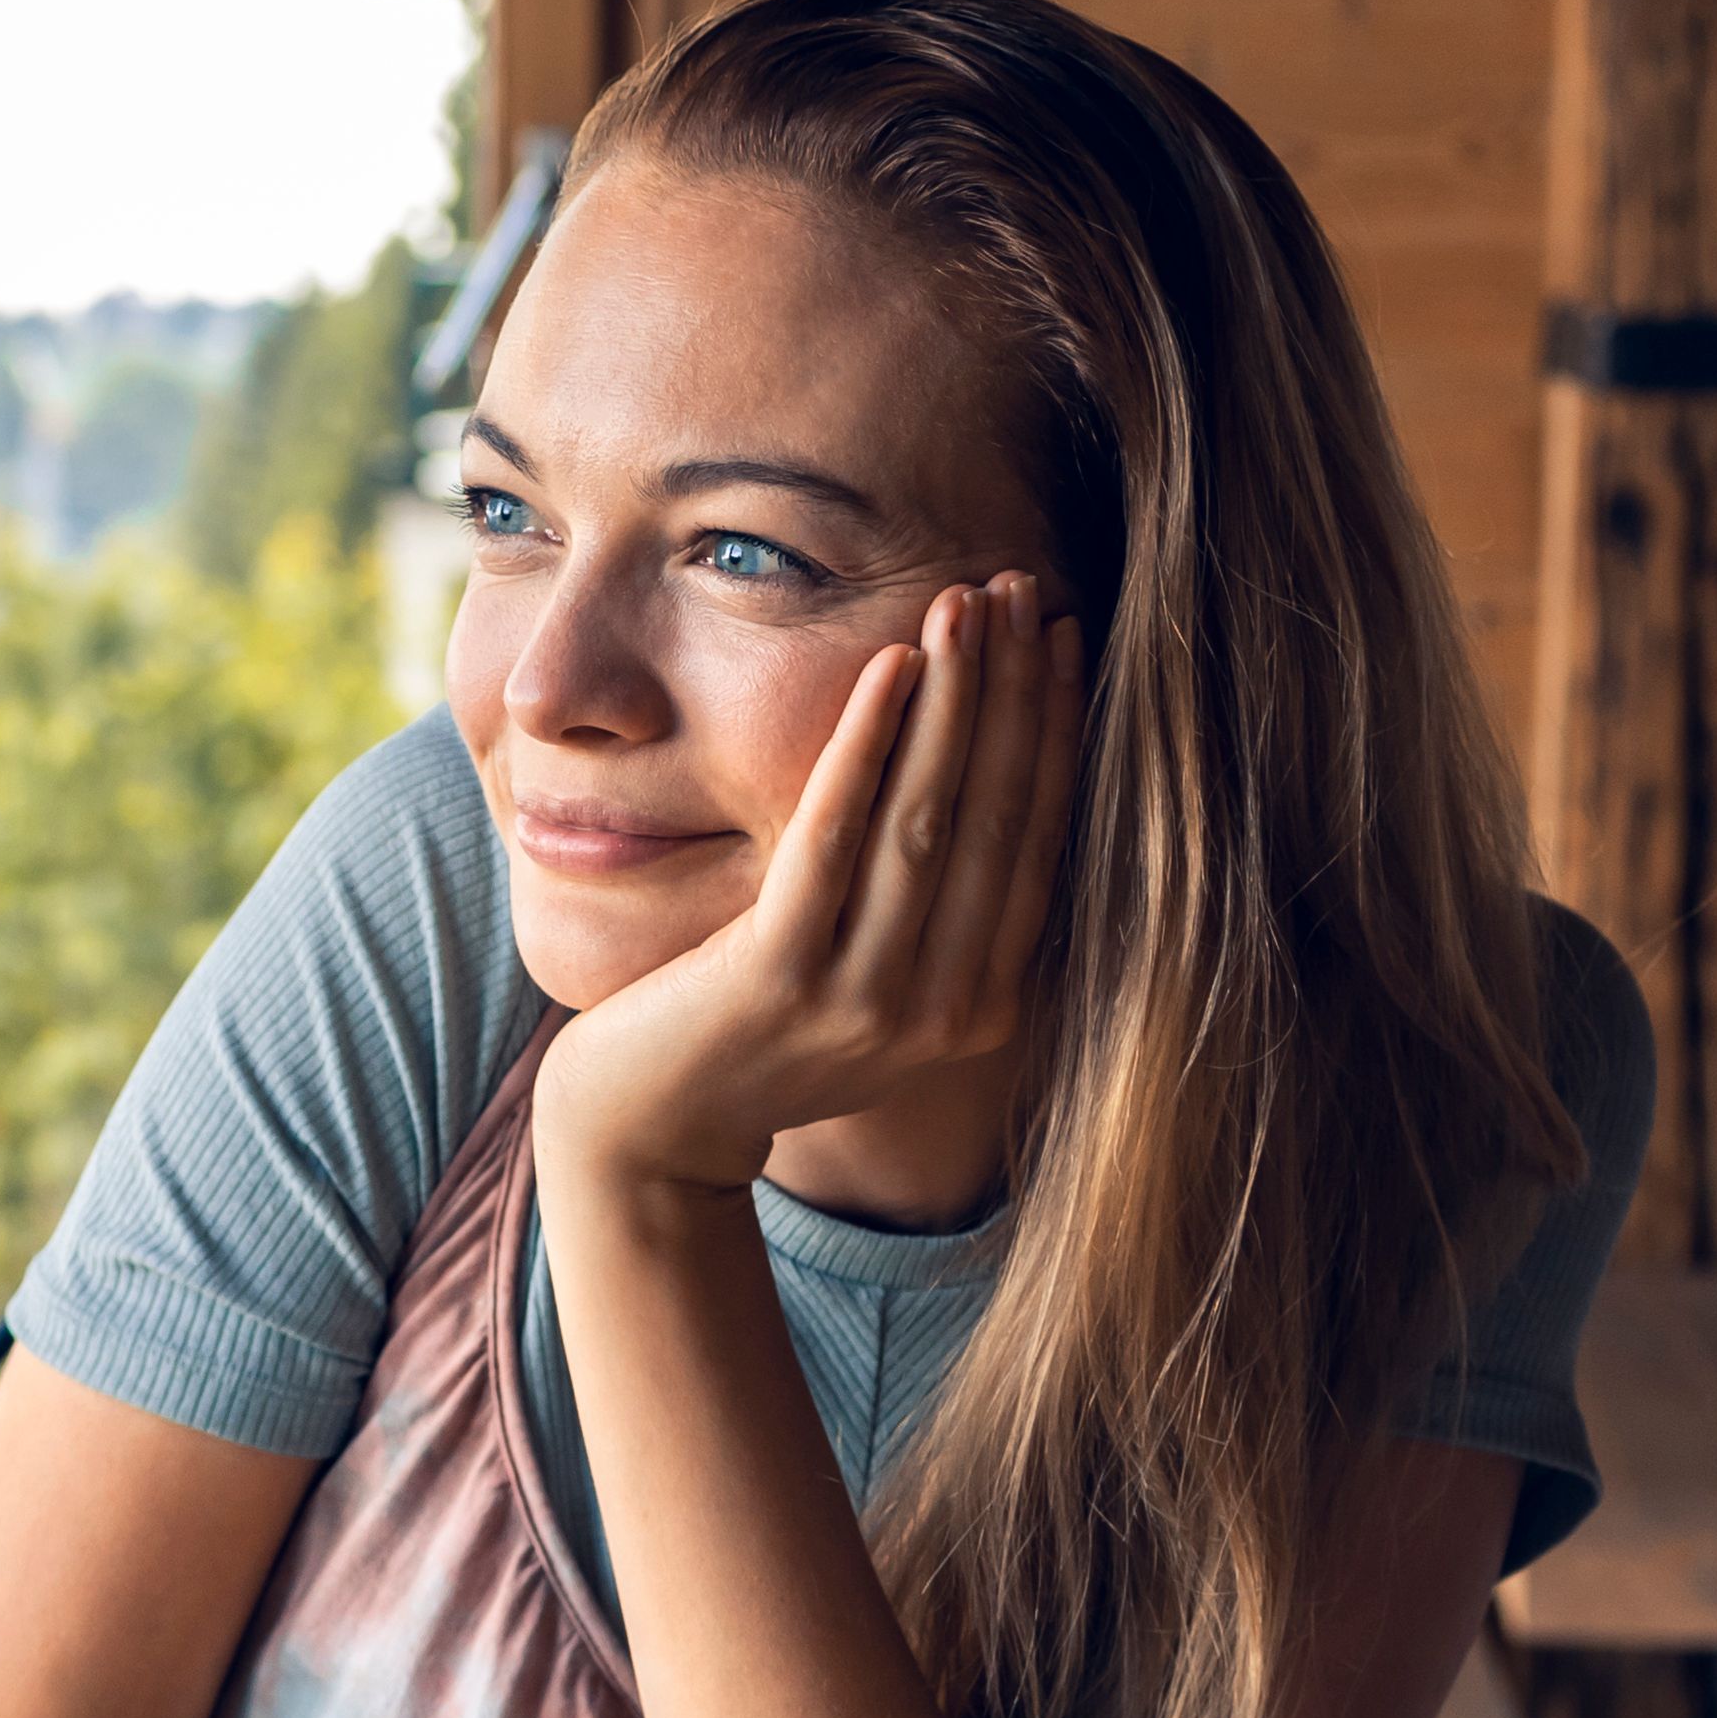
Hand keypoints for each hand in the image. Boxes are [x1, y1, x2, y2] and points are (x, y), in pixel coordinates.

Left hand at [530, 572, 1083, 1200]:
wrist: (651, 1129)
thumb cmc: (759, 1030)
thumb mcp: (874, 979)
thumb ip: (941, 909)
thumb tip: (1000, 774)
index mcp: (982, 1007)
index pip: (1038, 842)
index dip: (1056, 731)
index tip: (1065, 635)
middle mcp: (943, 1014)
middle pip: (996, 820)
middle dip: (1016, 693)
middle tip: (1024, 588)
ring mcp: (865, 1003)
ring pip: (929, 821)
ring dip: (956, 700)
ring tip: (967, 602)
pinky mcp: (780, 980)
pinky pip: (834, 839)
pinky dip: (868, 745)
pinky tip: (891, 666)